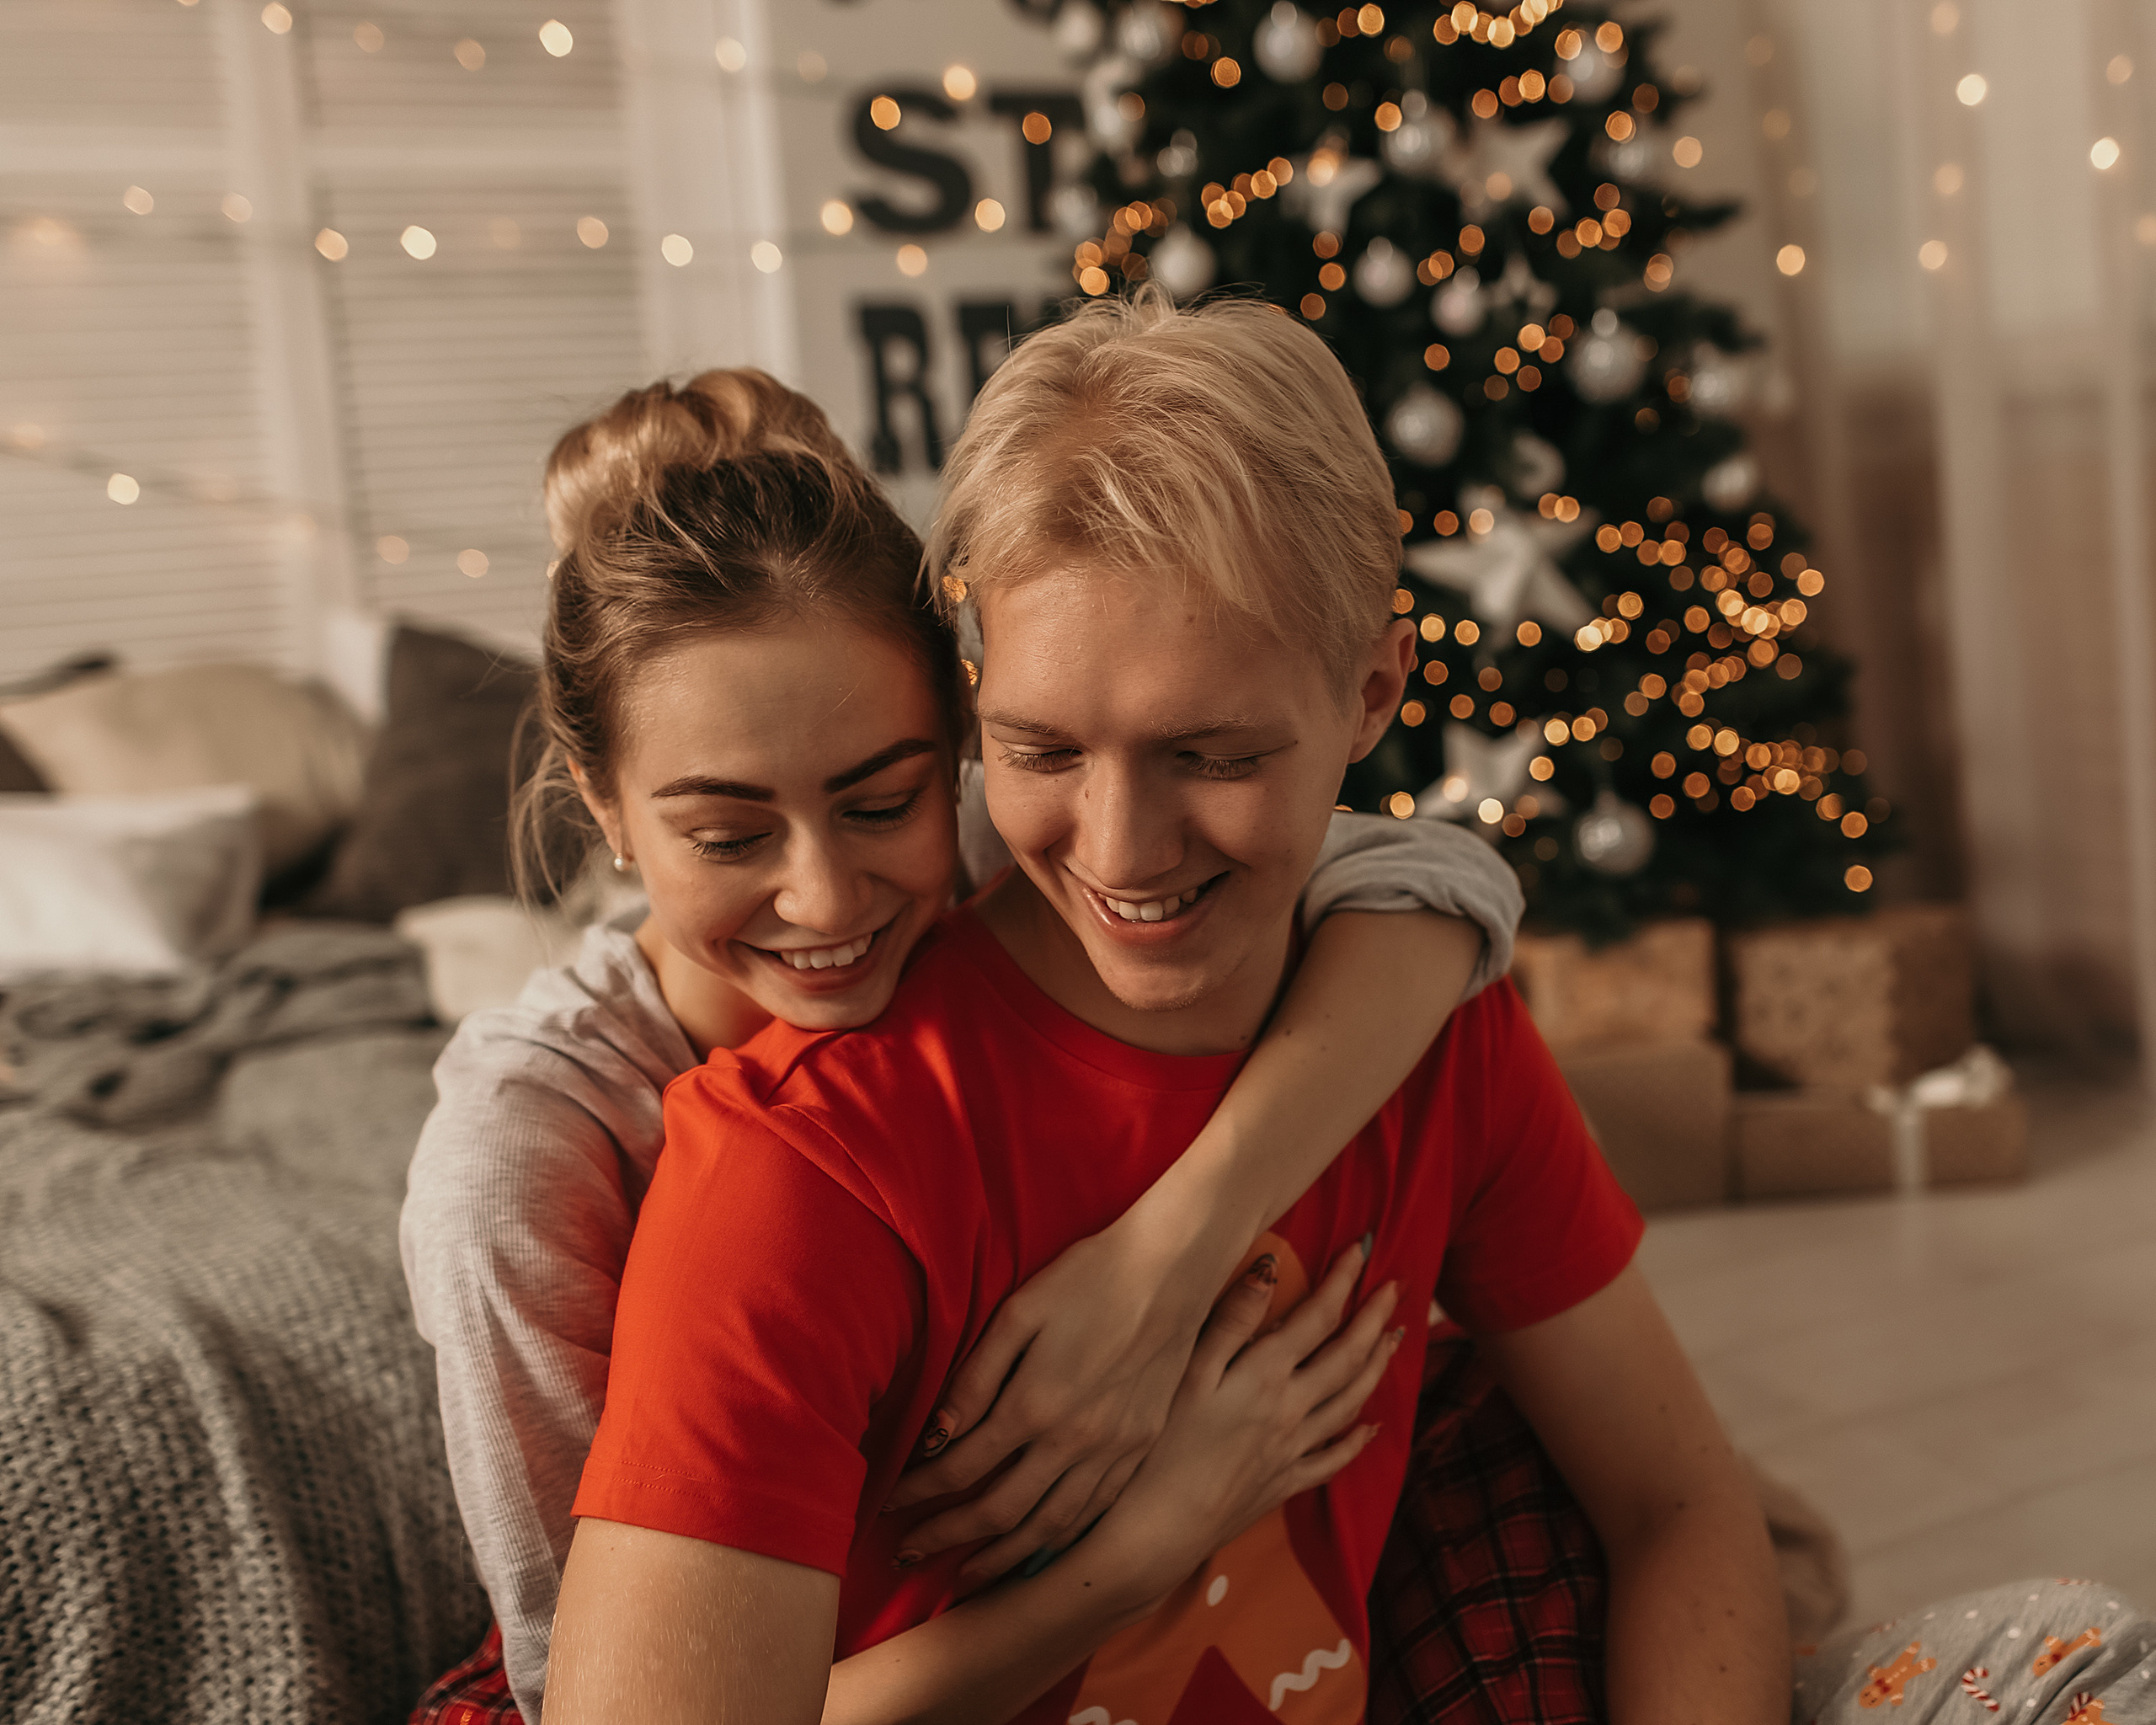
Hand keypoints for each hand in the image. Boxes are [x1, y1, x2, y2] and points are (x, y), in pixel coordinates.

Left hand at [885, 1214, 1224, 1582]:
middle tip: (907, 1553)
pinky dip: (1057, 1540)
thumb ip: (976, 1378)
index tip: (890, 1504)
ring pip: (1048, 1527)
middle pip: (997, 1511)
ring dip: (999, 1556)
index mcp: (1034, 1405)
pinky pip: (1093, 1512)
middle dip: (945, 1537)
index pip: (959, 1468)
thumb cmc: (1088, 1279)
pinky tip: (1035, 1548)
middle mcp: (1073, 1442)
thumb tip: (936, 1435)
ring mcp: (1113, 1451)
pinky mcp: (1141, 1448)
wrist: (1173, 1270)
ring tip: (963, 1574)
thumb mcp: (1020, 1314)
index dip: (919, 1493)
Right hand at [1091, 1244, 1401, 1606]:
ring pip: (1350, 1401)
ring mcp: (1293, 1448)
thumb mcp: (1188, 1370)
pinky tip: (1369, 1427)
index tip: (1363, 1249)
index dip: (1343, 1280)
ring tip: (1395, 1339)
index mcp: (1266, 1374)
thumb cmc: (1163, 1441)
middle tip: (1398, 1287)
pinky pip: (1333, 1458)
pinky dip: (1356, 1439)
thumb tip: (1271, 1268)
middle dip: (1373, 1317)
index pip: (1319, 1317)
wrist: (1160, 1525)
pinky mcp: (1284, 1482)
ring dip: (1376, 1366)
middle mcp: (1291, 1408)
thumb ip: (1231, 1318)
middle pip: (1346, 1356)